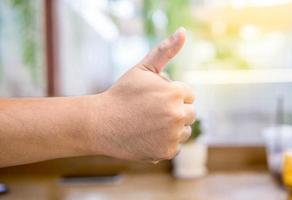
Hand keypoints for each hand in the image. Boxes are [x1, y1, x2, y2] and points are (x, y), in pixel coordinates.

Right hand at [87, 27, 195, 161]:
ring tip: (149, 123)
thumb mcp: (142, 68)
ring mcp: (172, 136)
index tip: (153, 98)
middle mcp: (177, 115)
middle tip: (152, 111)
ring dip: (173, 127)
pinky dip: (165, 142)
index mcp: (174, 93)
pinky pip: (175, 145)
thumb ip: (165, 50)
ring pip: (184, 130)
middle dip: (175, 109)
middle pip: (190, 112)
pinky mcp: (166, 153)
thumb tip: (184, 31)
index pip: (188, 93)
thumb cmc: (122, 94)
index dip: (170, 94)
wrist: (101, 124)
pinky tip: (147, 136)